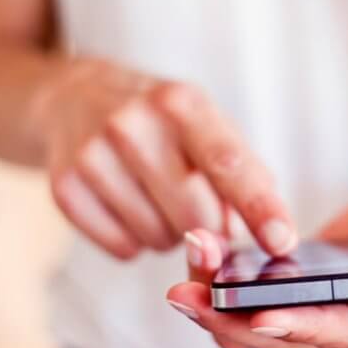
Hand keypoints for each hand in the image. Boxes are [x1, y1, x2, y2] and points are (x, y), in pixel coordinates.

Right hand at [39, 59, 296, 257]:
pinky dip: (136, 242)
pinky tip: (128, 206)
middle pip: (195, 214)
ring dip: (172, 235)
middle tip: (202, 214)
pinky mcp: (65, 187)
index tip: (282, 241)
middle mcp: (132, 121)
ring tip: (156, 198)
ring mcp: (93, 153)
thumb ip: (244, 173)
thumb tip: (271, 233)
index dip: (259, 207)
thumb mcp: (206, 124)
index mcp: (179, 101)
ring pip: (160, 238)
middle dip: (211, 230)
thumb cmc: (159, 122)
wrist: (72, 98)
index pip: (228, 163)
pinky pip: (124, 249)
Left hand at [166, 185, 347, 347]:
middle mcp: (345, 339)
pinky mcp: (295, 307)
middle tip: (184, 292)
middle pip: (278, 340)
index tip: (258, 315)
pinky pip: (251, 308)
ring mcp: (317, 327)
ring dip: (215, 305)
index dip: (297, 326)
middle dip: (230, 318)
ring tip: (184, 271)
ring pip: (254, 331)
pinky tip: (200, 260)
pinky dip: (223, 289)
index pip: (334, 335)